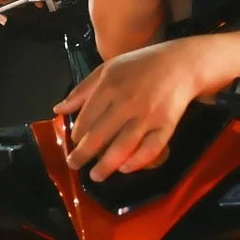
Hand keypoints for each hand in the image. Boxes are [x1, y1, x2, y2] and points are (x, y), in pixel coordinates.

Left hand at [53, 38, 216, 179]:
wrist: (181, 64)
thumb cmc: (140, 65)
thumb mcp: (108, 69)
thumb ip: (82, 90)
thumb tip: (58, 110)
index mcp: (110, 86)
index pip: (87, 118)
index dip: (77, 135)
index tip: (74, 143)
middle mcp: (127, 102)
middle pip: (100, 135)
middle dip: (83, 154)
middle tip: (74, 165)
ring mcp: (148, 115)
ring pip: (123, 146)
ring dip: (106, 165)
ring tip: (95, 176)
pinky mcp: (167, 125)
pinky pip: (151, 148)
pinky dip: (137, 161)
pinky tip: (124, 169)